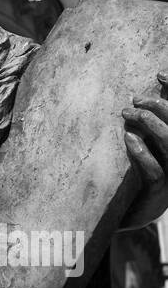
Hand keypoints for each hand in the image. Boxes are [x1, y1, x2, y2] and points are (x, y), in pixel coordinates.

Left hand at [121, 73, 167, 227]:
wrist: (134, 213)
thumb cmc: (143, 171)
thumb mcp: (150, 142)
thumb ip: (153, 118)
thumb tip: (156, 78)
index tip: (159, 74)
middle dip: (160, 105)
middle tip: (136, 98)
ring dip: (150, 124)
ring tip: (129, 112)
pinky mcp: (159, 193)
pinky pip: (154, 171)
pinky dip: (141, 151)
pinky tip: (128, 137)